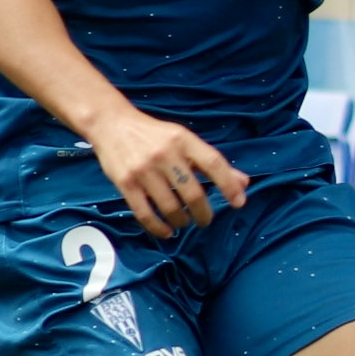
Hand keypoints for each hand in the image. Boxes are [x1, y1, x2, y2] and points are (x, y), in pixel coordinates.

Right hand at [90, 105, 251, 239]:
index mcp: (183, 140)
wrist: (112, 124)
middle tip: (205, 220)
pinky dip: (159, 228)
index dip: (229, 185)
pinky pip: (145, 213)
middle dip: (204, 213)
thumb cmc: (155, 135)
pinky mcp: (125, 183)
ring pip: (171, 207)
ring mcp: (143, 170)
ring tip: (185, 222)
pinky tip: (167, 231)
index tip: (238, 203)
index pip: (213, 164)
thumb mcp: (184, 141)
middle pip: (193, 193)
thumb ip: (211, 162)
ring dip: (183, 221)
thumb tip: (243, 183)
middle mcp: (165, 154)